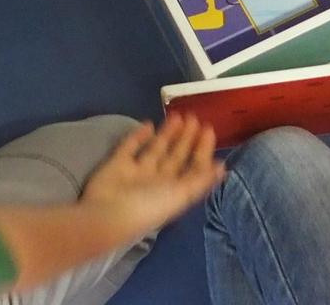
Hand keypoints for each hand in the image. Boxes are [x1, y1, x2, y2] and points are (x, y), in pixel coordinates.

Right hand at [80, 115, 224, 238]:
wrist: (106, 214)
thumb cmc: (148, 206)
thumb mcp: (180, 195)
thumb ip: (201, 180)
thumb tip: (223, 168)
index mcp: (174, 190)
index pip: (192, 167)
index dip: (201, 150)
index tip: (208, 129)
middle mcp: (157, 181)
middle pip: (175, 156)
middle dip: (186, 138)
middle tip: (194, 117)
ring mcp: (137, 172)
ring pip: (156, 149)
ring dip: (167, 133)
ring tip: (177, 116)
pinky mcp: (117, 164)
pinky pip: (130, 147)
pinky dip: (139, 136)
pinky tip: (148, 124)